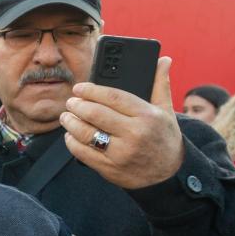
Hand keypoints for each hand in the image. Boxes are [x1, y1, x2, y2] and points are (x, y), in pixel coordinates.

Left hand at [60, 56, 184, 189]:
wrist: (168, 175)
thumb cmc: (164, 138)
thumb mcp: (166, 111)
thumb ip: (160, 84)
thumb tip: (163, 60)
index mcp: (147, 116)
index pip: (112, 97)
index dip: (91, 90)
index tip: (79, 88)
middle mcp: (134, 135)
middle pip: (95, 114)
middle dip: (77, 105)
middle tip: (71, 102)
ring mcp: (121, 153)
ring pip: (85, 134)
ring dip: (70, 123)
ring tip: (66, 116)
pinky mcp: (110, 169)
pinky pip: (83, 153)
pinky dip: (72, 142)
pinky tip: (71, 135)